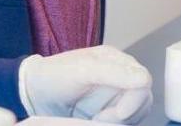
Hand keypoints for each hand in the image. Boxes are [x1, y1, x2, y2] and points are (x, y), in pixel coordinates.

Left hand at [19, 46, 153, 122]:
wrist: (35, 93)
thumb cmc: (54, 76)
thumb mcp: (81, 71)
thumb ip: (112, 73)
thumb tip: (144, 78)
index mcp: (116, 60)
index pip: (143, 81)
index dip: (134, 101)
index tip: (116, 114)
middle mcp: (120, 75)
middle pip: (144, 99)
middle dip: (125, 113)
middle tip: (99, 119)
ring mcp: (116, 93)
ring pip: (138, 112)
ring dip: (120, 120)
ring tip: (95, 119)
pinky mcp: (111, 109)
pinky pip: (126, 120)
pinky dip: (115, 124)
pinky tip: (96, 121)